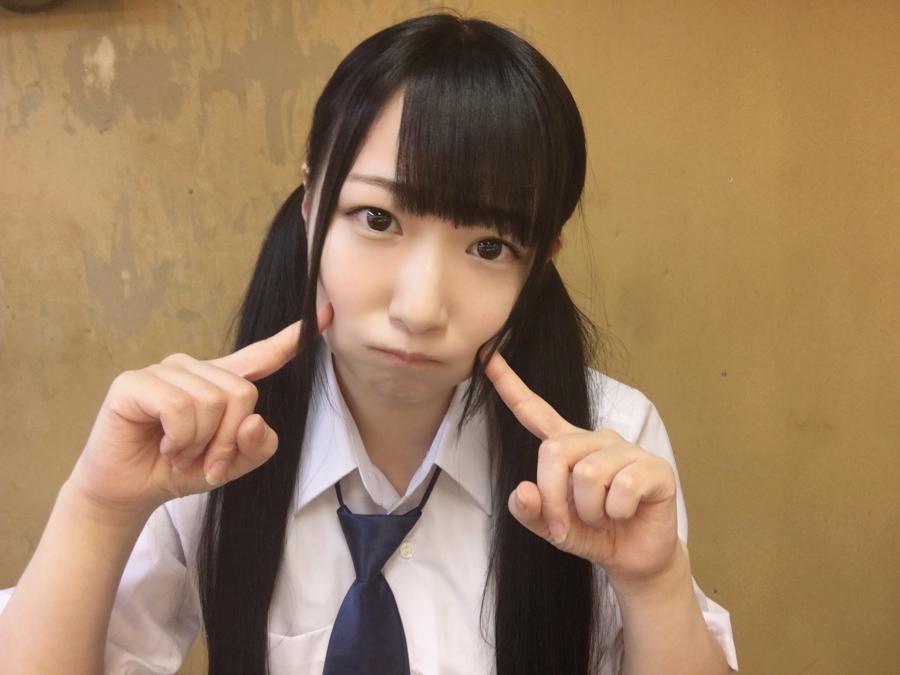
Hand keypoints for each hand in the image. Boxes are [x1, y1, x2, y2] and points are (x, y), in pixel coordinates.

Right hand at [67, 304, 332, 515]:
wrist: (129, 491)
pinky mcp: (135, 382)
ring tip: (179, 453)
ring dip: (199, 443)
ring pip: (211, 402)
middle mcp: (194, 368)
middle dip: (227, 439)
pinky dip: (178, 438)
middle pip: (241, 393)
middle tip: (204, 461)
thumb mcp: (231, 465)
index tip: (327, 313)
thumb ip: (257, 447)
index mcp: (221, 382)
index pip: (261, 356)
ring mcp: (164, 370)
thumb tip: (255, 421)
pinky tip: (163, 444)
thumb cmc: (179, 470)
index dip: (293, 339)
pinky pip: (179, 407)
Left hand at [483, 349, 679, 586]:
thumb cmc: (594, 534)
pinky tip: (626, 514)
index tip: (488, 356)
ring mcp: (627, 450)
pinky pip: (622, 488)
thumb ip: (532, 512)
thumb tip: (523, 491)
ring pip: (588, 474)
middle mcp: (596, 439)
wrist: (636, 559)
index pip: (535, 411)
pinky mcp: (654, 467)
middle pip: (555, 452)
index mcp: (568, 446)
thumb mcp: (553, 528)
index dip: (510, 385)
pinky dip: (616, 512)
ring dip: (590, 511)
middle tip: (564, 527)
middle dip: (553, 498)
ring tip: (603, 517)